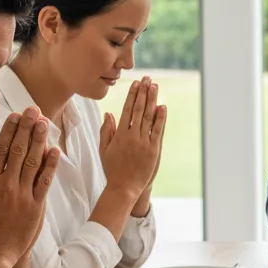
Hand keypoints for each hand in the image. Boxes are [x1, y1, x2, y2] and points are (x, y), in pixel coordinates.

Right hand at [0, 107, 60, 267]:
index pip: (0, 150)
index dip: (9, 131)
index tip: (14, 117)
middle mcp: (6, 185)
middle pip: (18, 150)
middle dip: (26, 128)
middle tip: (33, 110)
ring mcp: (22, 195)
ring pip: (32, 162)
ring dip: (39, 140)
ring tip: (44, 122)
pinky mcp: (36, 207)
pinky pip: (44, 182)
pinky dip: (50, 165)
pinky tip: (54, 150)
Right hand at [99, 77, 165, 199]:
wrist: (124, 188)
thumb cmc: (113, 169)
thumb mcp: (104, 150)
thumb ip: (106, 131)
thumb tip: (108, 113)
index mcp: (119, 135)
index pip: (127, 110)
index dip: (132, 95)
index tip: (135, 83)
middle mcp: (132, 136)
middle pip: (139, 110)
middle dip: (143, 93)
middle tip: (147, 79)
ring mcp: (143, 142)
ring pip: (149, 117)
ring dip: (152, 100)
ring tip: (155, 87)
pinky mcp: (153, 150)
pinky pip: (157, 131)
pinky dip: (160, 119)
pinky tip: (162, 107)